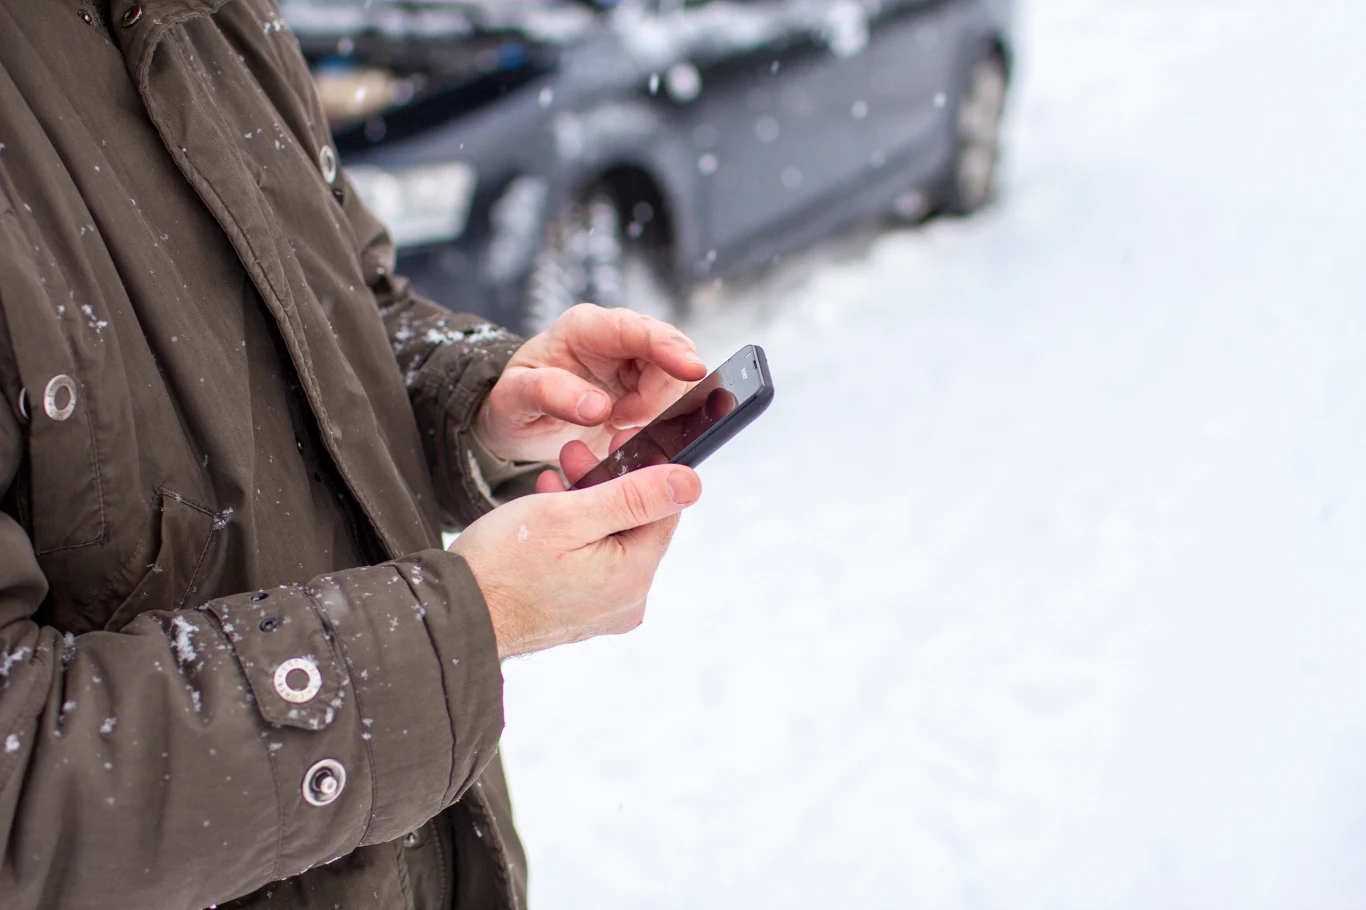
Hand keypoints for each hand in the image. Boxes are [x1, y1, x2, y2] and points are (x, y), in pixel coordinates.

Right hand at [449, 463, 702, 657]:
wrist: (455, 616)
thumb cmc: (503, 565)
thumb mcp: (570, 515)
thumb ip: (634, 496)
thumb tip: (691, 482)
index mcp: (633, 578)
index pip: (663, 511)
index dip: (642, 470)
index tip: (616, 441)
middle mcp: (627, 602)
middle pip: (635, 526)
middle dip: (606, 484)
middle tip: (572, 454)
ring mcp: (602, 612)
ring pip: (610, 541)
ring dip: (586, 504)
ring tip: (552, 478)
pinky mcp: (579, 614)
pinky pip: (590, 564)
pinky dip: (574, 535)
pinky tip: (547, 510)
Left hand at [474, 304, 706, 465]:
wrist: (518, 420)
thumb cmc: (513, 401)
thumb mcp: (514, 398)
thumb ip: (548, 394)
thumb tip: (597, 406)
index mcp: (585, 328)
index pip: (638, 329)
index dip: (669, 347)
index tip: (692, 370)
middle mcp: (616, 339)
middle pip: (668, 357)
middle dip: (657, 398)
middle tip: (620, 423)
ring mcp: (635, 364)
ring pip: (676, 384)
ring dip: (656, 413)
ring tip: (615, 427)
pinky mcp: (646, 390)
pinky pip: (672, 404)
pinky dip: (659, 423)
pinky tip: (628, 432)